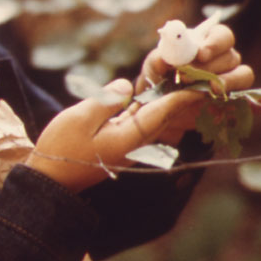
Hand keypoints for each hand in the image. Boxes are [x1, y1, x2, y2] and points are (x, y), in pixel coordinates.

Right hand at [25, 79, 204, 191]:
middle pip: (168, 117)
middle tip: (210, 80)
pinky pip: (144, 122)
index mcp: (129, 137)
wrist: (51, 179)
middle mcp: (134, 143)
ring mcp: (128, 144)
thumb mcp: (80, 117)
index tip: (204, 81)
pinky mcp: (119, 142)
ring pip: (158, 119)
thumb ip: (107, 99)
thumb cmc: (61, 147)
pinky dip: (156, 109)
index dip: (184, 94)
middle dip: (188, 98)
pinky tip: (162, 96)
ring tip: (194, 85)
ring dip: (176, 103)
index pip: (163, 111)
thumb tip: (128, 85)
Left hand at [136, 24, 257, 143]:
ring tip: (212, 91)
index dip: (214, 43)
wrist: (162, 109)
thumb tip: (164, 59)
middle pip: (231, 57)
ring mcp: (232, 81)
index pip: (221, 35)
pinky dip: (260, 101)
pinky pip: (254, 100)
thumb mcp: (154, 67)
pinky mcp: (235, 102)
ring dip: (230, 82)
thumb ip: (158, 60)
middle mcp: (224, 59)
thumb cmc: (160, 79)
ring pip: (244, 75)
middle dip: (212, 67)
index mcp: (207, 43)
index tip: (201, 54)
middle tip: (190, 79)